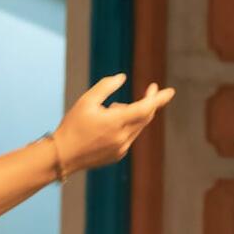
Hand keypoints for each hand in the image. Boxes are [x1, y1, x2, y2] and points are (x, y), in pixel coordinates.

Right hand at [51, 73, 174, 174]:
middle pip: (146, 117)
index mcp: (115, 122)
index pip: (145, 108)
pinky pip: (130, 136)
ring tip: (112, 109)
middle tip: (151, 88)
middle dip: (150, 102)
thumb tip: (123, 77)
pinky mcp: (118, 155)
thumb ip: (106, 86)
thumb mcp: (86, 100)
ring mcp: (121, 148)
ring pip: (138, 126)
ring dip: (134, 113)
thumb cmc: (73, 125)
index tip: (170, 91)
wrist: (62, 156)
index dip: (158, 99)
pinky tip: (108, 124)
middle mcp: (122, 137)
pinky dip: (127, 125)